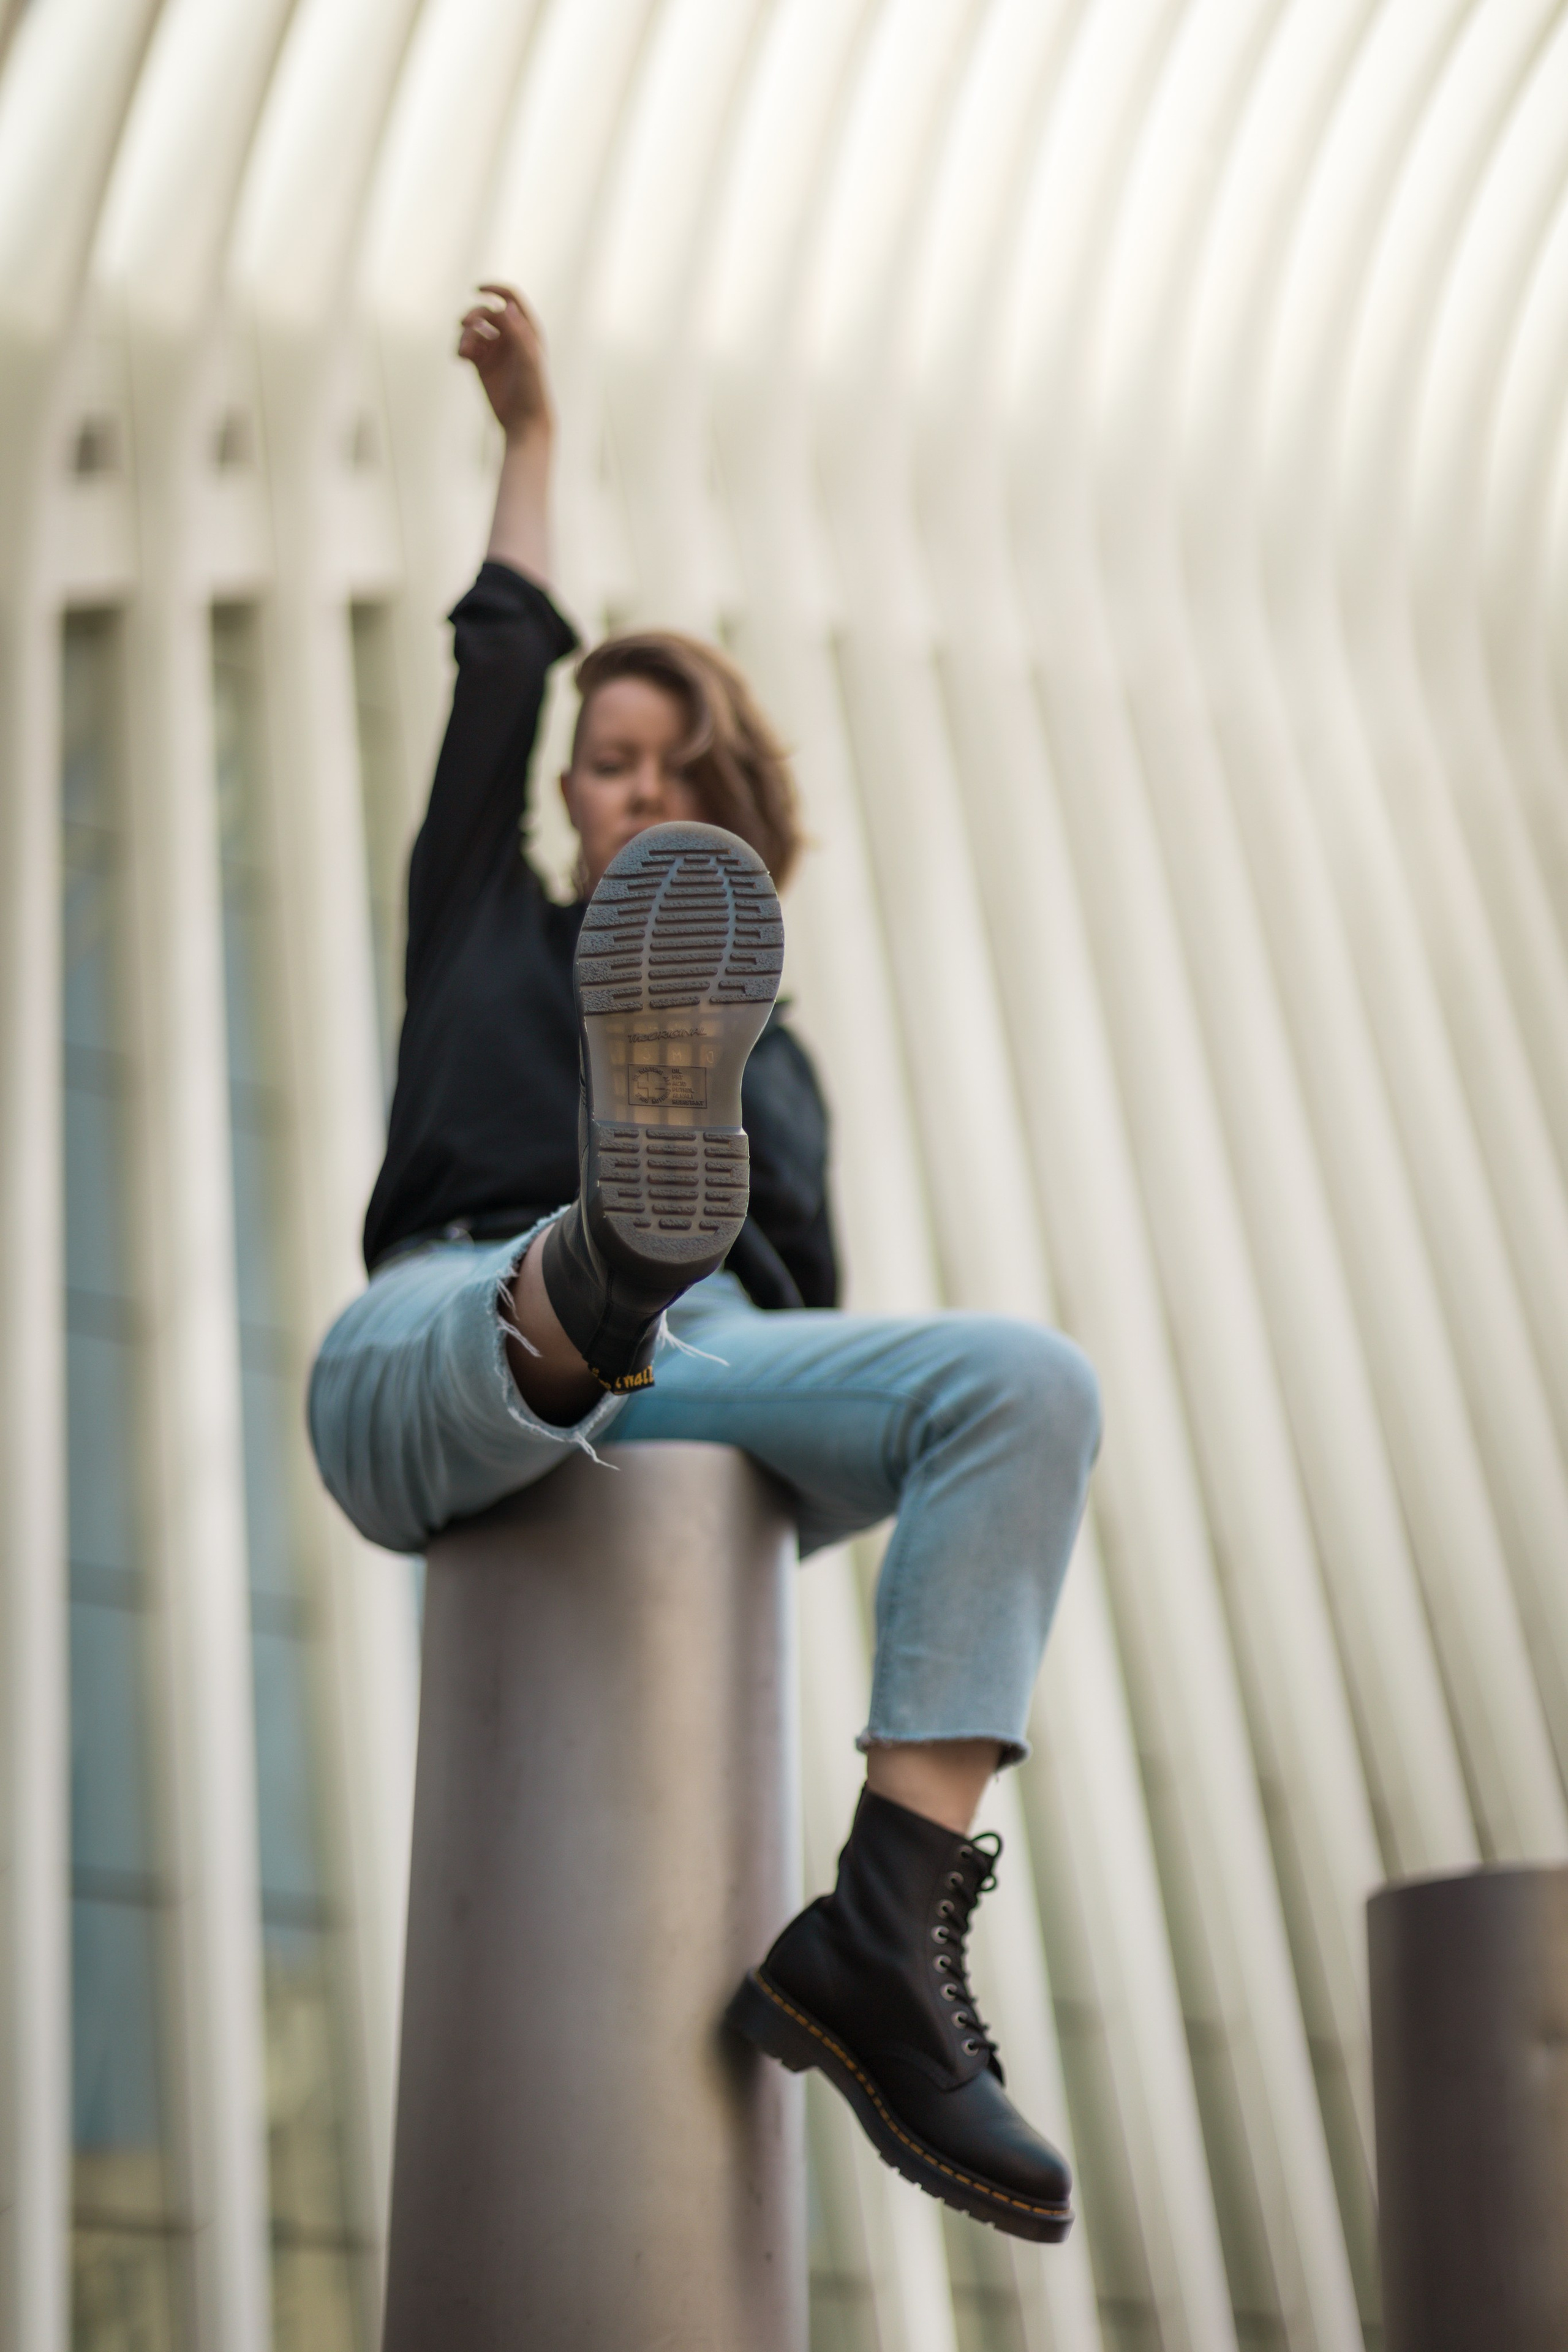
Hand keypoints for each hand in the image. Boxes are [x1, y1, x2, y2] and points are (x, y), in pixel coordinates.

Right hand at [458, 285, 553, 441]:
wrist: (525, 420)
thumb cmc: (532, 389)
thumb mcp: (528, 359)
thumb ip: (518, 331)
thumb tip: (506, 306)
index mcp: (526, 329)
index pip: (509, 299)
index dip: (494, 289)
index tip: (477, 289)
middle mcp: (511, 336)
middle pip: (487, 312)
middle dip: (473, 315)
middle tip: (463, 324)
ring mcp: (495, 350)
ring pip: (474, 330)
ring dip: (465, 335)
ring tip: (464, 352)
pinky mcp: (482, 365)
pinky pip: (467, 347)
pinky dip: (460, 348)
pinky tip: (460, 357)